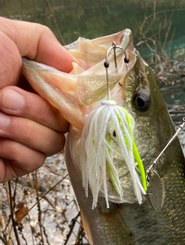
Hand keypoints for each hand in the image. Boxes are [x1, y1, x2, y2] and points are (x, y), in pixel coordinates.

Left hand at [0, 17, 74, 181]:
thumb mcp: (3, 36)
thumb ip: (42, 41)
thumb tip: (73, 65)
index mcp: (29, 83)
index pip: (68, 96)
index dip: (67, 96)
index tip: (57, 89)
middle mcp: (29, 111)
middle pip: (63, 122)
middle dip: (38, 111)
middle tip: (4, 98)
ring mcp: (22, 138)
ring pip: (53, 143)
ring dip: (26, 130)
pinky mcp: (14, 162)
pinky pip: (36, 161)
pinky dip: (17, 150)